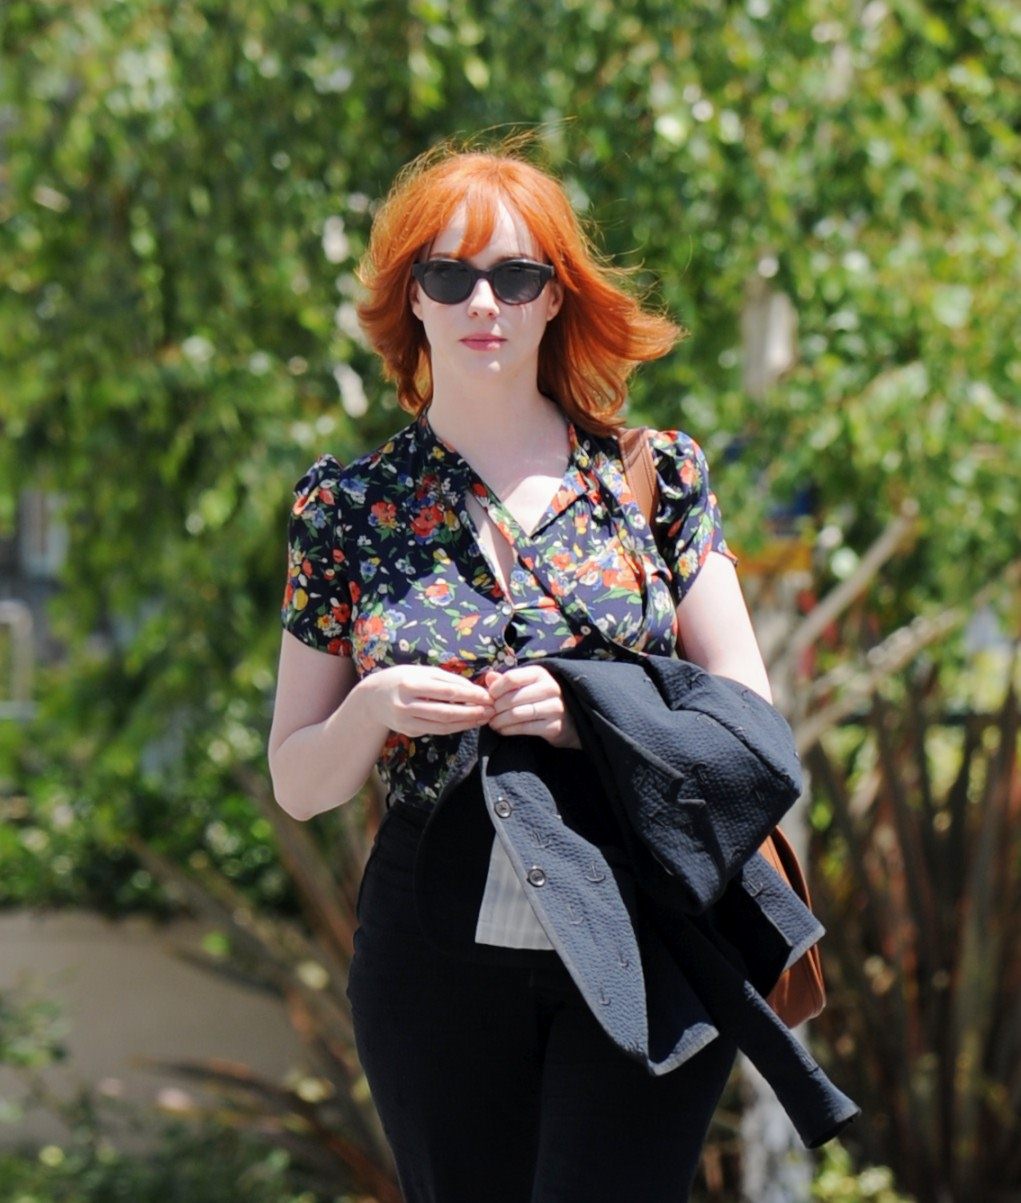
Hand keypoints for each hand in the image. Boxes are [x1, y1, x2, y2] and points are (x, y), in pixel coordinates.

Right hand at [359, 664, 494, 737]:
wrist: (372, 698)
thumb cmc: (402, 679)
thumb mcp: (420, 671)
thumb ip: (446, 679)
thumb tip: (473, 688)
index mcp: (410, 684)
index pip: (447, 691)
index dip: (469, 695)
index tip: (487, 696)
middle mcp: (406, 704)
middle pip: (446, 711)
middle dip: (472, 712)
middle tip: (491, 711)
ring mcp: (406, 720)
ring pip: (442, 725)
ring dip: (466, 723)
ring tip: (483, 718)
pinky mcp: (409, 731)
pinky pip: (436, 730)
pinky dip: (454, 728)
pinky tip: (468, 723)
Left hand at [484, 664, 580, 748]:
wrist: (568, 719)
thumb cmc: (539, 698)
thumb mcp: (525, 684)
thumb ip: (506, 680)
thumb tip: (488, 677)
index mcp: (540, 673)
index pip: (511, 678)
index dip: (495, 689)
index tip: (490, 697)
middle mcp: (550, 688)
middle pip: (512, 698)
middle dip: (496, 708)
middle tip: (489, 714)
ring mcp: (554, 708)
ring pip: (517, 714)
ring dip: (500, 721)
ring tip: (493, 723)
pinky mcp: (554, 726)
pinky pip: (524, 728)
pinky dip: (509, 730)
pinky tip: (503, 730)